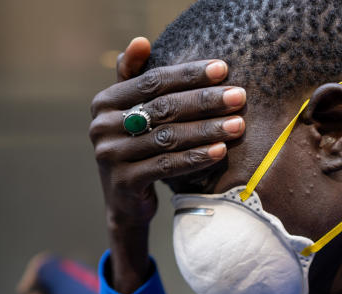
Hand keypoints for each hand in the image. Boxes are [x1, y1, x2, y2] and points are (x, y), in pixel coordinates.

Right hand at [89, 37, 246, 292]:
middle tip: (239, 96)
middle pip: (163, 108)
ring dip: (208, 130)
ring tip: (238, 125)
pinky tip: (220, 151)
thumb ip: (134, 78)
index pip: (153, 81)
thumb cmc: (137, 148)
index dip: (189, 74)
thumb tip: (140, 41)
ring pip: (169, 137)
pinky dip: (196, 158)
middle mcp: (102, 127)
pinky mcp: (125, 182)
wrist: (125, 203)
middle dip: (206, 101)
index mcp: (104, 102)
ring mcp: (111, 155)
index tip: (224, 69)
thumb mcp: (132, 113)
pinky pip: (168, 165)